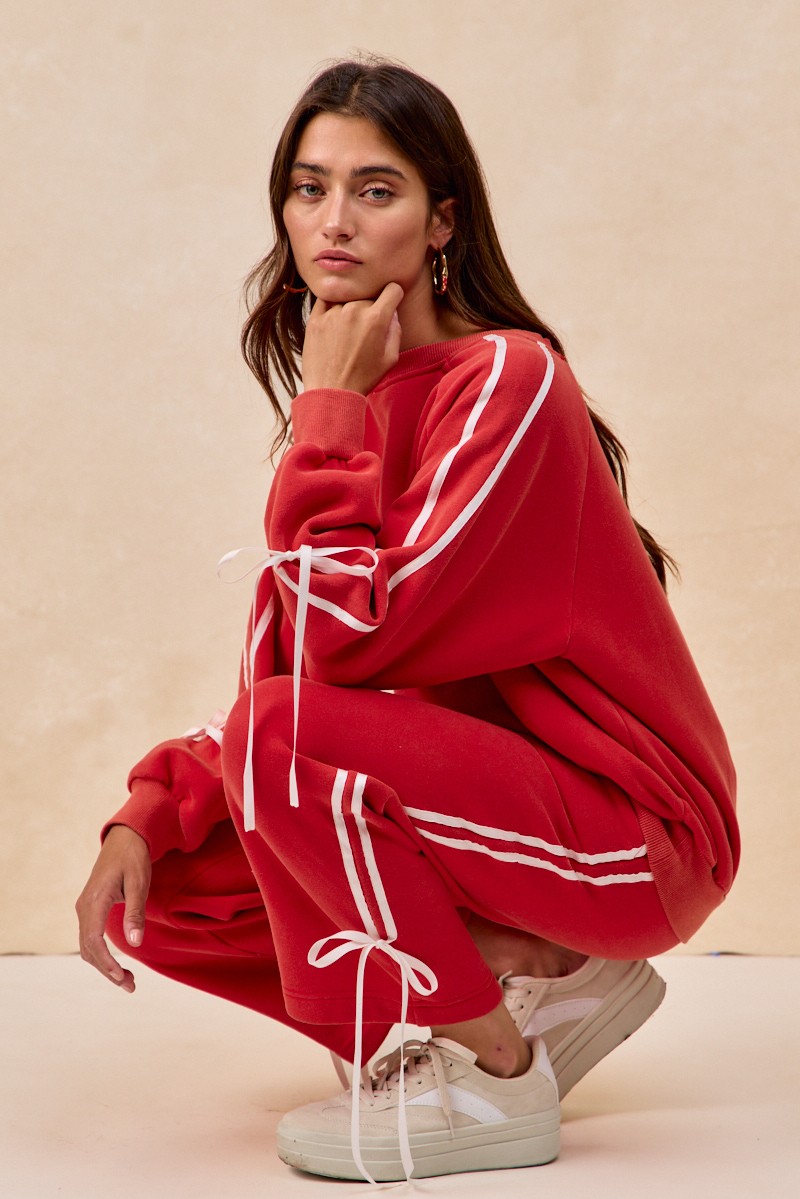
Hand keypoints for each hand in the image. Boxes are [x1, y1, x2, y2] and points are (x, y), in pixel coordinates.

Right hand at [75, 824, 151, 992]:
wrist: (125, 837)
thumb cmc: (134, 857)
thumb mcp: (139, 883)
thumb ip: (135, 912)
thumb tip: (135, 943)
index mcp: (94, 900)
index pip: (93, 941)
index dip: (106, 963)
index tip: (122, 978)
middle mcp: (84, 907)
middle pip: (88, 949)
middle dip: (108, 970)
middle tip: (131, 986)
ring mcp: (85, 908)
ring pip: (88, 946)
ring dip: (105, 965)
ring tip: (128, 980)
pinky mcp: (90, 908)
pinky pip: (90, 937)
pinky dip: (102, 954)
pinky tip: (118, 962)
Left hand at [301, 282, 403, 394]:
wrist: (331, 392)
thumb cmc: (363, 378)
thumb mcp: (390, 359)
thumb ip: (396, 330)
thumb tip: (392, 313)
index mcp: (376, 319)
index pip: (392, 289)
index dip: (394, 296)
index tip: (390, 303)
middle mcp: (354, 310)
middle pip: (369, 297)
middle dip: (371, 309)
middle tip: (365, 331)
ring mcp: (332, 313)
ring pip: (348, 300)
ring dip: (350, 310)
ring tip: (347, 334)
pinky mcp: (315, 319)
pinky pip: (327, 302)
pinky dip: (332, 308)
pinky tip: (334, 325)